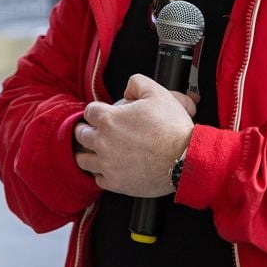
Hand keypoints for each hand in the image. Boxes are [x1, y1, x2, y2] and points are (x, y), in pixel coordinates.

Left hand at [74, 74, 195, 196]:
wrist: (184, 159)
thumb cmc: (172, 128)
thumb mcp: (157, 92)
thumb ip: (136, 83)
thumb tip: (127, 88)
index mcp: (109, 119)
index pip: (89, 111)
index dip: (96, 110)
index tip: (101, 114)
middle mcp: (103, 142)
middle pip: (81, 134)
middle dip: (87, 130)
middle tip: (94, 130)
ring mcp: (107, 164)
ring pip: (83, 159)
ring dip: (88, 153)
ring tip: (96, 150)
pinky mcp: (115, 183)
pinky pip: (98, 179)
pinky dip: (102, 173)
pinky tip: (110, 168)